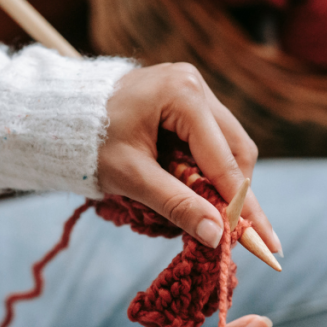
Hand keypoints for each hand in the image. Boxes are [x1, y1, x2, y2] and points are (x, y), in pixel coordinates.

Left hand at [97, 63, 280, 251]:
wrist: (61, 116)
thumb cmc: (89, 143)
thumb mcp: (132, 177)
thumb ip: (176, 205)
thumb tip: (218, 236)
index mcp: (183, 95)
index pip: (224, 160)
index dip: (244, 205)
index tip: (265, 241)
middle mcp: (195, 84)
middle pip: (237, 150)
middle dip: (237, 195)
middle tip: (242, 236)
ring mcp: (193, 89)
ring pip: (229, 146)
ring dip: (222, 183)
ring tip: (212, 215)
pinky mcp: (187, 100)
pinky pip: (211, 140)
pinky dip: (207, 170)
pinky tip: (196, 191)